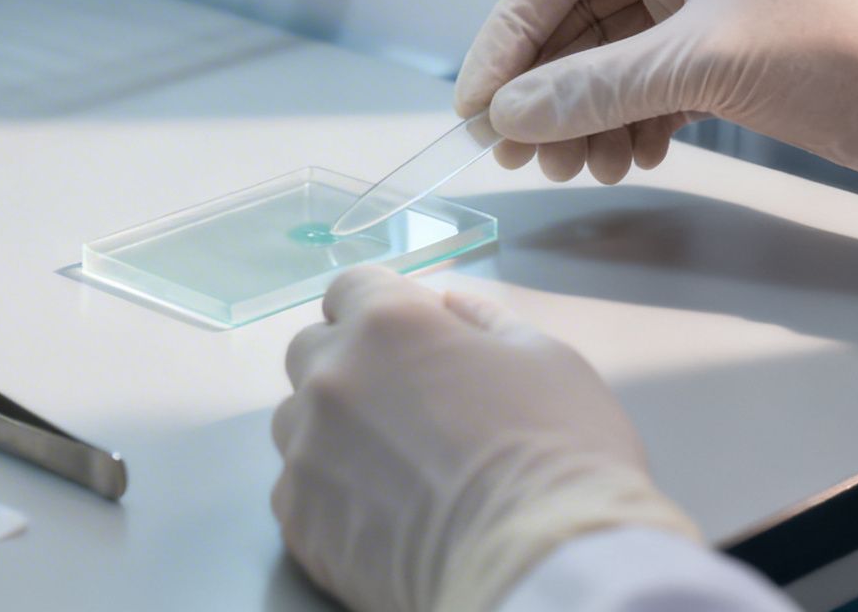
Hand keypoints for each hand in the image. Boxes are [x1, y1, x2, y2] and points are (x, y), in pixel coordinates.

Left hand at [271, 268, 696, 611]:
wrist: (539, 570)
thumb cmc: (560, 454)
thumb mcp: (546, 361)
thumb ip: (487, 322)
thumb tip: (450, 306)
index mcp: (389, 325)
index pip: (349, 288)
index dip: (379, 308)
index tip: (410, 341)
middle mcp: (332, 377)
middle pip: (312, 350)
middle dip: (350, 364)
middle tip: (407, 407)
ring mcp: (307, 450)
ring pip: (298, 421)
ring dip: (333, 430)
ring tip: (394, 469)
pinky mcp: (298, 518)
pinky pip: (299, 489)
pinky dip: (331, 495)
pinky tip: (382, 517)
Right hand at [453, 0, 857, 220]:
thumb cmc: (841, 51)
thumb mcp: (704, 65)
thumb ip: (595, 89)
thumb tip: (507, 115)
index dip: (507, 37)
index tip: (476, 105)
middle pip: (578, 20)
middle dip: (544, 88)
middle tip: (517, 152)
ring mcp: (710, 7)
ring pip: (611, 60)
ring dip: (583, 115)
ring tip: (577, 167)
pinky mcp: (732, 56)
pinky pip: (651, 86)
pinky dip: (629, 123)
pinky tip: (628, 159)